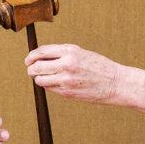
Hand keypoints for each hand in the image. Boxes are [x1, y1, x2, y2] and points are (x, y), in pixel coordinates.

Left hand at [25, 44, 144, 111]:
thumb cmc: (98, 67)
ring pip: (40, 80)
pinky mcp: (67, 93)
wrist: (115, 83)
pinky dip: (50, 86)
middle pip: (37, 67)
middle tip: (32, 71)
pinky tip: (59, 84)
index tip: (28, 60)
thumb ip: (62, 54)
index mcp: (70, 51)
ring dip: (40, 79)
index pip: (41, 51)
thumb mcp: (81, 53)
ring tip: (46, 78)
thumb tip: (40, 58)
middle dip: (32, 69)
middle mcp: (66, 64)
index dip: (31, 56)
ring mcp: (66, 80)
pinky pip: (50, 89)